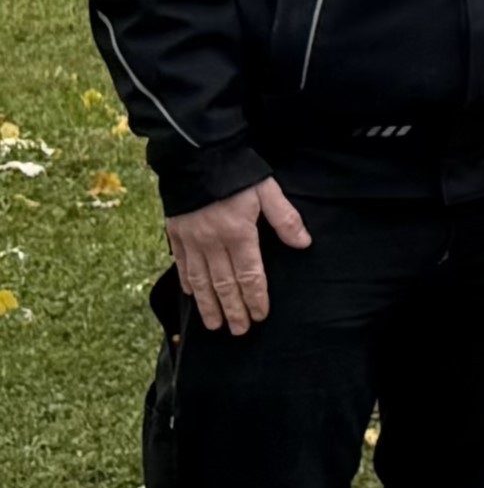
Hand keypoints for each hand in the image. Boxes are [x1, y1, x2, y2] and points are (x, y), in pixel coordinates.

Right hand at [162, 178, 310, 335]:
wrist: (196, 156)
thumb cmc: (237, 173)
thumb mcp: (268, 191)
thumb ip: (285, 219)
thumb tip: (303, 243)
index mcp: (239, 234)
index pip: (250, 275)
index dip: (256, 298)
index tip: (261, 315)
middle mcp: (212, 243)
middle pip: (224, 284)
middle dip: (233, 310)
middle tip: (240, 331)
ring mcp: (191, 240)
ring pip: (200, 281)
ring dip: (208, 305)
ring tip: (215, 325)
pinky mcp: (176, 234)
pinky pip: (181, 264)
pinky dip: (187, 282)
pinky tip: (192, 295)